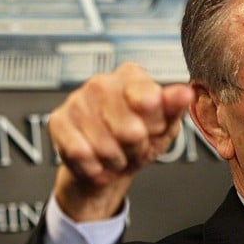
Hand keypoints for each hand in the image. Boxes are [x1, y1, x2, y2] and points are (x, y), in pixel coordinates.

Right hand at [48, 63, 194, 221]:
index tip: (151, 129)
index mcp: (130, 76)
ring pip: (105, 145)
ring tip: (115, 155)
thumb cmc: (137, 141)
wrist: (106, 166)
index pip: (149, 101)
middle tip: (133, 147)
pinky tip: (96, 162)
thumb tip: (185, 93)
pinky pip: (80, 153)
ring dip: (115, 161)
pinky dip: (94, 168)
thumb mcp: (164, 126)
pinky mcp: (58, 121)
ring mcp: (76, 100)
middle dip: (135, 149)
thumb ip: (174, 107)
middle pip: (129, 130)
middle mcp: (101, 82)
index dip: (153, 126)